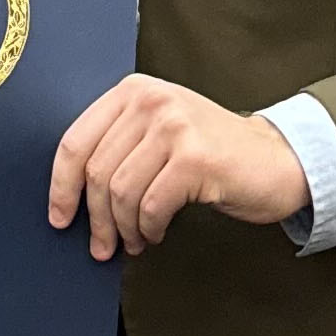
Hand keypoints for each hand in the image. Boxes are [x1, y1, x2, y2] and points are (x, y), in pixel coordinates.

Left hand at [48, 74, 310, 259]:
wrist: (275, 158)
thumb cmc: (211, 152)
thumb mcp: (159, 130)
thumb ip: (119, 144)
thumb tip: (71, 192)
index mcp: (133, 91)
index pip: (76, 140)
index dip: (61, 185)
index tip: (60, 216)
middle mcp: (151, 100)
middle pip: (97, 171)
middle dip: (96, 218)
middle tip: (102, 245)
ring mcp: (175, 126)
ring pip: (121, 192)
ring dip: (124, 228)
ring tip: (135, 240)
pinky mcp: (195, 157)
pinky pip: (152, 206)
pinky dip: (149, 228)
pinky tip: (155, 233)